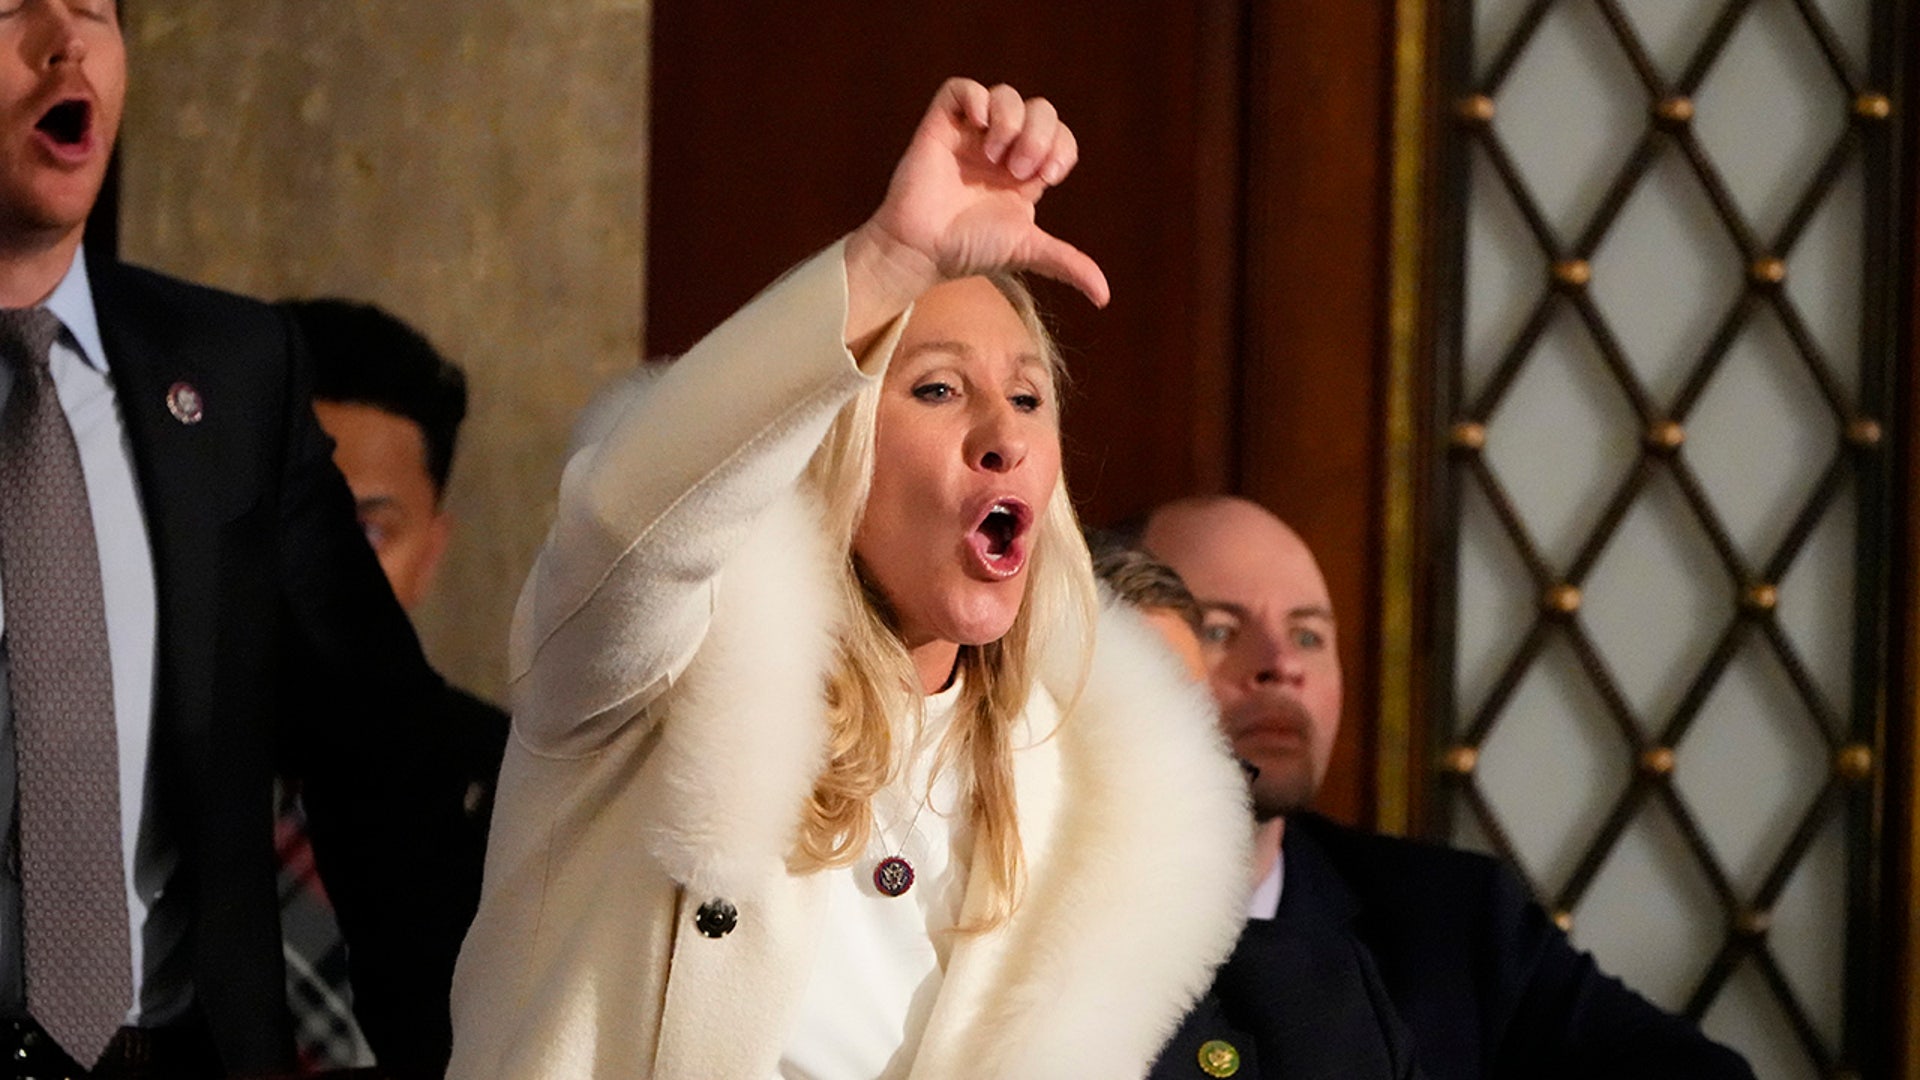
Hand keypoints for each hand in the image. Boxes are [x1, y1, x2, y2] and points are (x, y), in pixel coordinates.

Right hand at [845, 79, 1108, 347]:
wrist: (922, 251)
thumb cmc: (969, 251)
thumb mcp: (1027, 251)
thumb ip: (1067, 264)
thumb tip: (1104, 297)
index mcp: (1026, 171)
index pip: (1061, 135)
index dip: (1062, 146)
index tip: (1047, 176)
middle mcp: (1002, 147)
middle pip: (1041, 109)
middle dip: (1039, 135)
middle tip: (1019, 169)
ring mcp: (971, 134)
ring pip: (1006, 95)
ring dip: (1011, 121)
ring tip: (996, 156)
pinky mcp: (941, 125)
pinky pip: (962, 88)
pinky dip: (976, 99)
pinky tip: (977, 127)